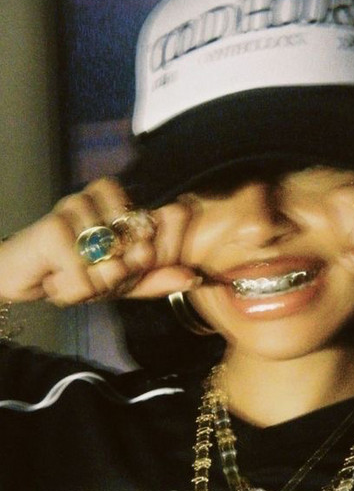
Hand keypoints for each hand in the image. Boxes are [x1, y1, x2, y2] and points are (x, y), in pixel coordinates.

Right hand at [0, 178, 200, 304]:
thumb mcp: (121, 281)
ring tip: (71, 277)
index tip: (122, 266)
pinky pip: (84, 277)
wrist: (21, 279)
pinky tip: (55, 280)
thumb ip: (156, 278)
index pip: (153, 226)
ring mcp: (75, 209)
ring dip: (92, 285)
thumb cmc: (74, 274)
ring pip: (111, 266)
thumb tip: (194, 278)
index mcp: (116, 205)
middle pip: (137, 251)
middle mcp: (97, 200)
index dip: (144, 255)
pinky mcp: (54, 229)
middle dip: (119, 278)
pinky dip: (73, 290)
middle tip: (92, 278)